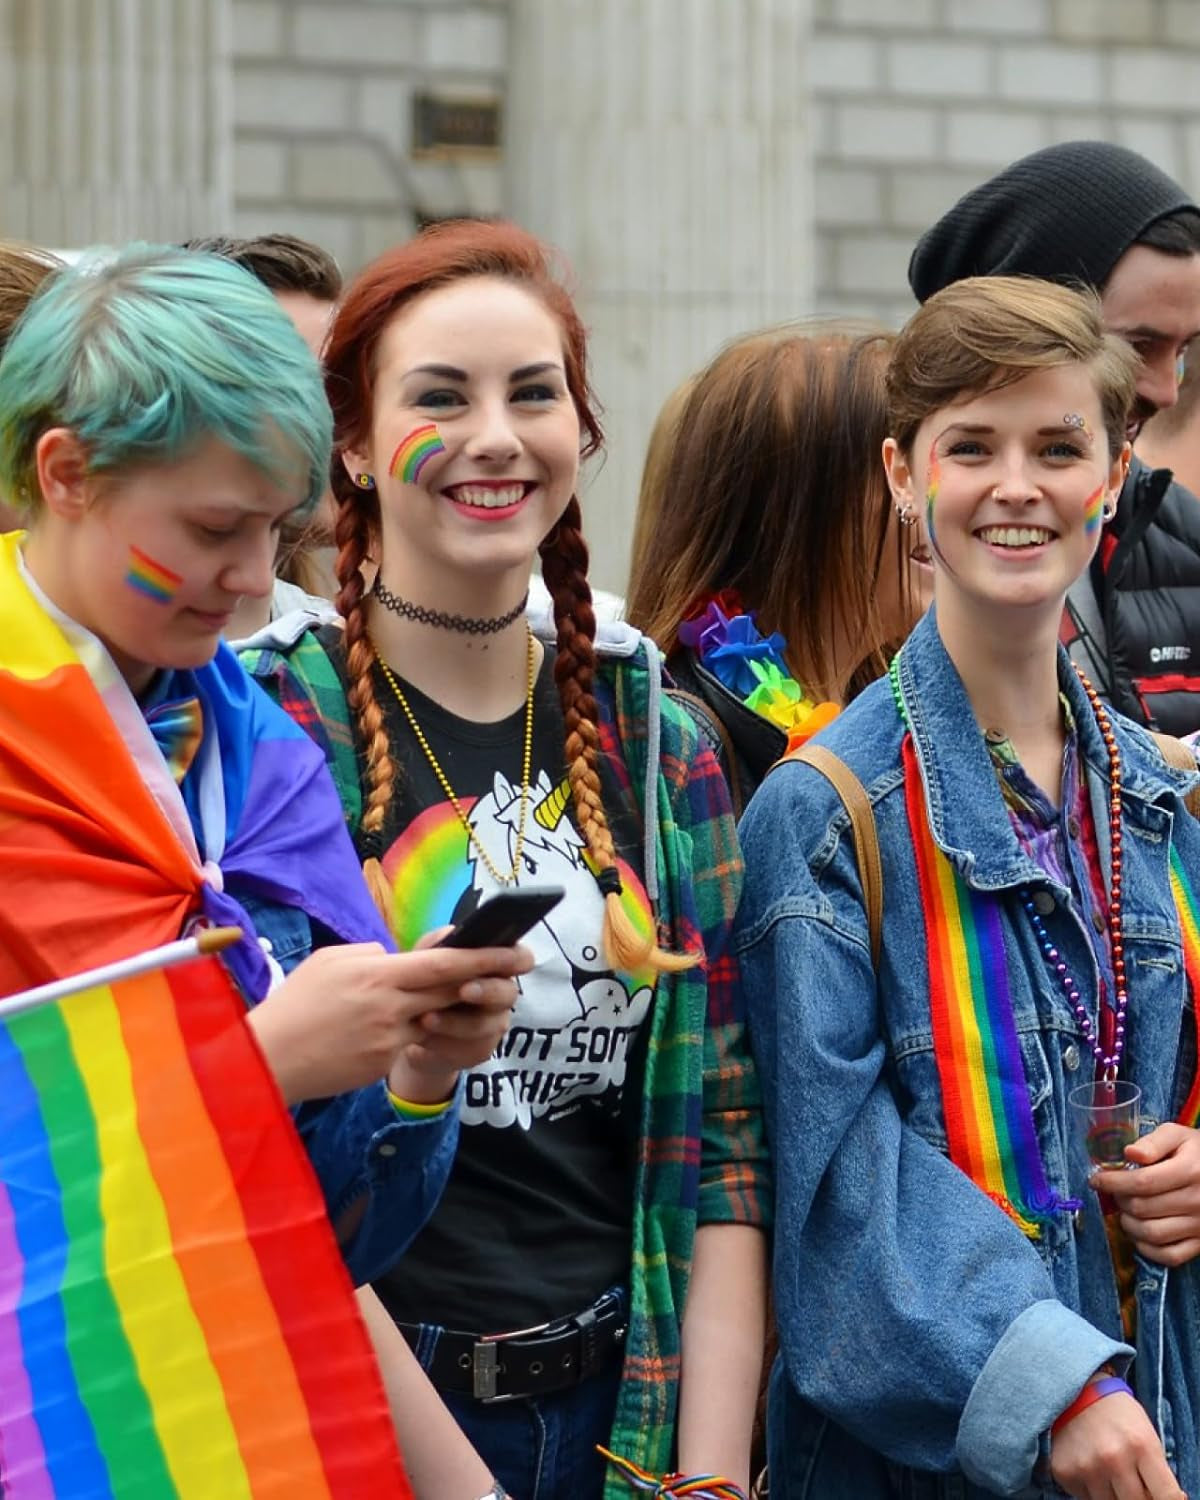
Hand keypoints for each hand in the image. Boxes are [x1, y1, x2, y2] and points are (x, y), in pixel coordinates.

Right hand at [247, 941, 530, 1104]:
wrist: (268, 1058)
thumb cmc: (295, 1003)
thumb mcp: (331, 962)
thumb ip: (370, 955)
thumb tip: (395, 958)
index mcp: (379, 974)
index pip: (443, 963)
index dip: (482, 957)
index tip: (512, 950)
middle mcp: (391, 1006)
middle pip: (452, 991)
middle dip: (488, 980)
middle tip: (519, 967)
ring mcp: (389, 1038)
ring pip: (435, 1019)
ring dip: (450, 1010)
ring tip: (465, 998)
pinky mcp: (382, 1064)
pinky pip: (408, 1043)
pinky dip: (412, 1033)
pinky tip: (400, 1030)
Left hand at [391, 929, 531, 1101]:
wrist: (412, 1031)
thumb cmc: (426, 985)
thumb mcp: (426, 959)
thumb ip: (438, 944)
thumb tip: (451, 934)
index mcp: (495, 966)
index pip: (520, 958)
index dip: (517, 958)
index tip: (507, 958)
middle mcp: (502, 994)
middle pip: (508, 993)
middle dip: (487, 991)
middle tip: (464, 990)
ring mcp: (494, 1024)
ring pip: (486, 1024)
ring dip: (455, 1022)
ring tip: (426, 1018)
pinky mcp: (480, 1050)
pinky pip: (470, 1048)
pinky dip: (443, 1042)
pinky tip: (423, 1038)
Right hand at [1051, 1390, 1183, 1499]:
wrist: (1074, 1390)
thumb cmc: (1118, 1414)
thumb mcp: (1147, 1435)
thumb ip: (1158, 1471)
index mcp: (1141, 1446)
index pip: (1167, 1497)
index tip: (1158, 1495)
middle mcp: (1114, 1458)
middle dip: (1138, 1496)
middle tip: (1131, 1479)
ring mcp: (1087, 1467)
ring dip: (1114, 1494)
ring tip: (1109, 1471)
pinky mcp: (1065, 1472)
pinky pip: (1086, 1498)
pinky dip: (1091, 1489)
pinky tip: (1089, 1467)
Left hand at [1092, 1123, 1199, 1266]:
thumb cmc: (1196, 1152)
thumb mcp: (1178, 1135)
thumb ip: (1152, 1142)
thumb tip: (1129, 1153)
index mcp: (1190, 1170)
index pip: (1142, 1182)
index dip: (1113, 1182)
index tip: (1096, 1179)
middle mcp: (1197, 1201)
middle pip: (1143, 1208)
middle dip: (1119, 1200)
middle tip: (1114, 1192)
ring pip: (1152, 1234)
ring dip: (1128, 1224)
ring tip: (1125, 1211)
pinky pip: (1170, 1256)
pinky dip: (1147, 1249)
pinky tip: (1139, 1233)